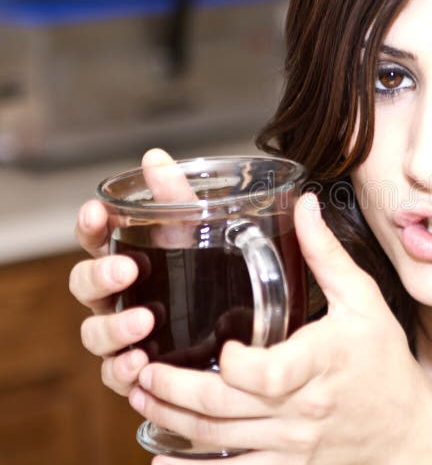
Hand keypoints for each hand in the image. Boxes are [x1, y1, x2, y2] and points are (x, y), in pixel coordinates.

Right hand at [69, 148, 193, 395]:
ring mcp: (123, 334)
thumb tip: (155, 157)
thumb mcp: (200, 232)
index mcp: (128, 257)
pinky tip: (141, 366)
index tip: (96, 211)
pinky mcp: (137, 369)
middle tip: (127, 269)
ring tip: (144, 322)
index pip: (94, 238)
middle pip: (84, 285)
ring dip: (113, 328)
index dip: (89, 225)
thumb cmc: (213, 272)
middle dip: (99, 276)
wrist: (245, 325)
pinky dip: (123, 373)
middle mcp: (118, 296)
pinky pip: (115, 376)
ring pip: (94, 334)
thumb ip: (178, 198)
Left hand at [127, 193, 431, 463]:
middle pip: (224, 407)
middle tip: (143, 367)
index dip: (236, 366)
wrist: (406, 428)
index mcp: (320, 363)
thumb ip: (327, 254)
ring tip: (141, 394)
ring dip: (171, 420)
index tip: (221, 347)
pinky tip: (161, 458)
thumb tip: (303, 204)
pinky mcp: (286, 464)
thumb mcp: (364, 301)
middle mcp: (302, 408)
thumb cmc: (384, 361)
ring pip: (219, 439)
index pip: (269, 374)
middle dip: (174, 389)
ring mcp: (291, 442)